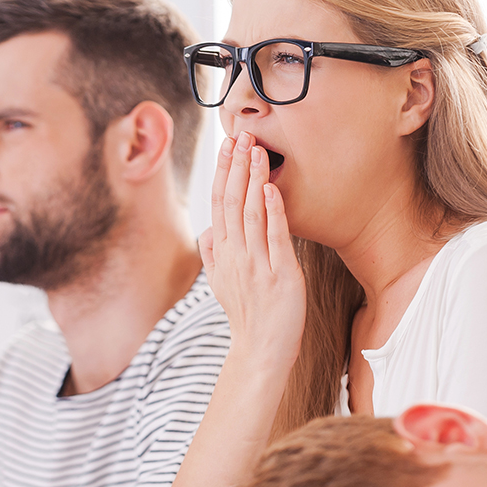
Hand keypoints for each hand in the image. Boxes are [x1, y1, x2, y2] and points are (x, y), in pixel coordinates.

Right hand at [199, 131, 304, 363]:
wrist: (260, 351)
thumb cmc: (247, 317)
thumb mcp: (221, 285)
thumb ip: (212, 256)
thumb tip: (206, 232)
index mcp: (222, 253)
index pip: (219, 204)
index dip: (222, 172)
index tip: (228, 145)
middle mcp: (235, 255)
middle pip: (231, 202)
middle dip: (236, 166)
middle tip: (243, 135)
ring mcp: (256, 265)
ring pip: (251, 214)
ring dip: (253, 179)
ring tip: (258, 151)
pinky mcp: (280, 275)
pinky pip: (274, 238)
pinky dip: (273, 212)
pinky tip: (272, 189)